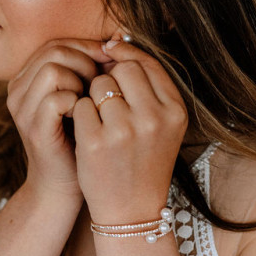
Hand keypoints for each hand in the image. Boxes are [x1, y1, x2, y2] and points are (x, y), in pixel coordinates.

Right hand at [7, 39, 112, 203]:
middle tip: (103, 83)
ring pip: (52, 69)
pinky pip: (56, 98)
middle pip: (54, 50)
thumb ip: (88, 71)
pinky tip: (88, 115)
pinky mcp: (34, 129)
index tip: (111, 62)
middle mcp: (17, 90)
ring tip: (93, 100)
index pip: (57, 43)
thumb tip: (116, 42)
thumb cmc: (78, 141)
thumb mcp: (81, 99)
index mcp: (26, 79)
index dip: (87, 47)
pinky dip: (78, 102)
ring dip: (81, 80)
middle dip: (86, 61)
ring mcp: (22, 110)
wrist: (62, 187)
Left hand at [71, 40, 188, 222]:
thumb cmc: (144, 163)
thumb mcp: (163, 126)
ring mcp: (124, 130)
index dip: (127, 59)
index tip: (113, 60)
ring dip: (93, 98)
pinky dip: (79, 116)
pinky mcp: (95, 142)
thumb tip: (115, 42)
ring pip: (99, 85)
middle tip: (109, 104)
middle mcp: (153, 118)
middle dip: (111, 80)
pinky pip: (80, 105)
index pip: (147, 64)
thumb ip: (149, 87)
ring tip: (101, 124)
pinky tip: (88, 135)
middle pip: (123, 69)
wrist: (131, 212)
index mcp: (175, 111)